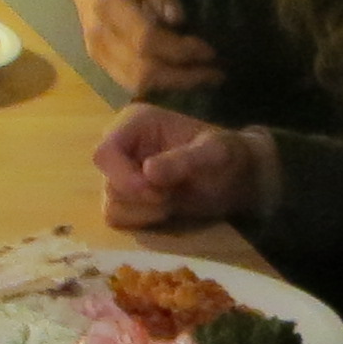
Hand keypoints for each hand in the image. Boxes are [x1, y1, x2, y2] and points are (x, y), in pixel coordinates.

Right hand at [82, 0, 222, 98]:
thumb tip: (178, 19)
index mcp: (109, 5)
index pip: (148, 41)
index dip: (181, 51)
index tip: (211, 51)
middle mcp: (98, 34)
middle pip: (142, 71)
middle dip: (183, 77)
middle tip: (217, 74)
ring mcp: (94, 49)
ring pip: (134, 83)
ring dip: (172, 86)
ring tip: (203, 78)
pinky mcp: (97, 57)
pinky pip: (127, 82)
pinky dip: (156, 85)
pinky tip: (179, 76)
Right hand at [94, 104, 269, 228]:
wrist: (238, 179)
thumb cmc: (228, 157)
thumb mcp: (215, 153)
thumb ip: (184, 160)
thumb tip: (148, 172)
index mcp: (135, 123)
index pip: (104, 153)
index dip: (123, 177)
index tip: (156, 191)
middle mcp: (122, 146)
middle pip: (106, 181)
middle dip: (140, 197)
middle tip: (171, 198)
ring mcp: (122, 173)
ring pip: (111, 204)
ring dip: (144, 211)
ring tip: (173, 202)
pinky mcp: (127, 198)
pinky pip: (116, 218)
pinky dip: (141, 221)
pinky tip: (165, 211)